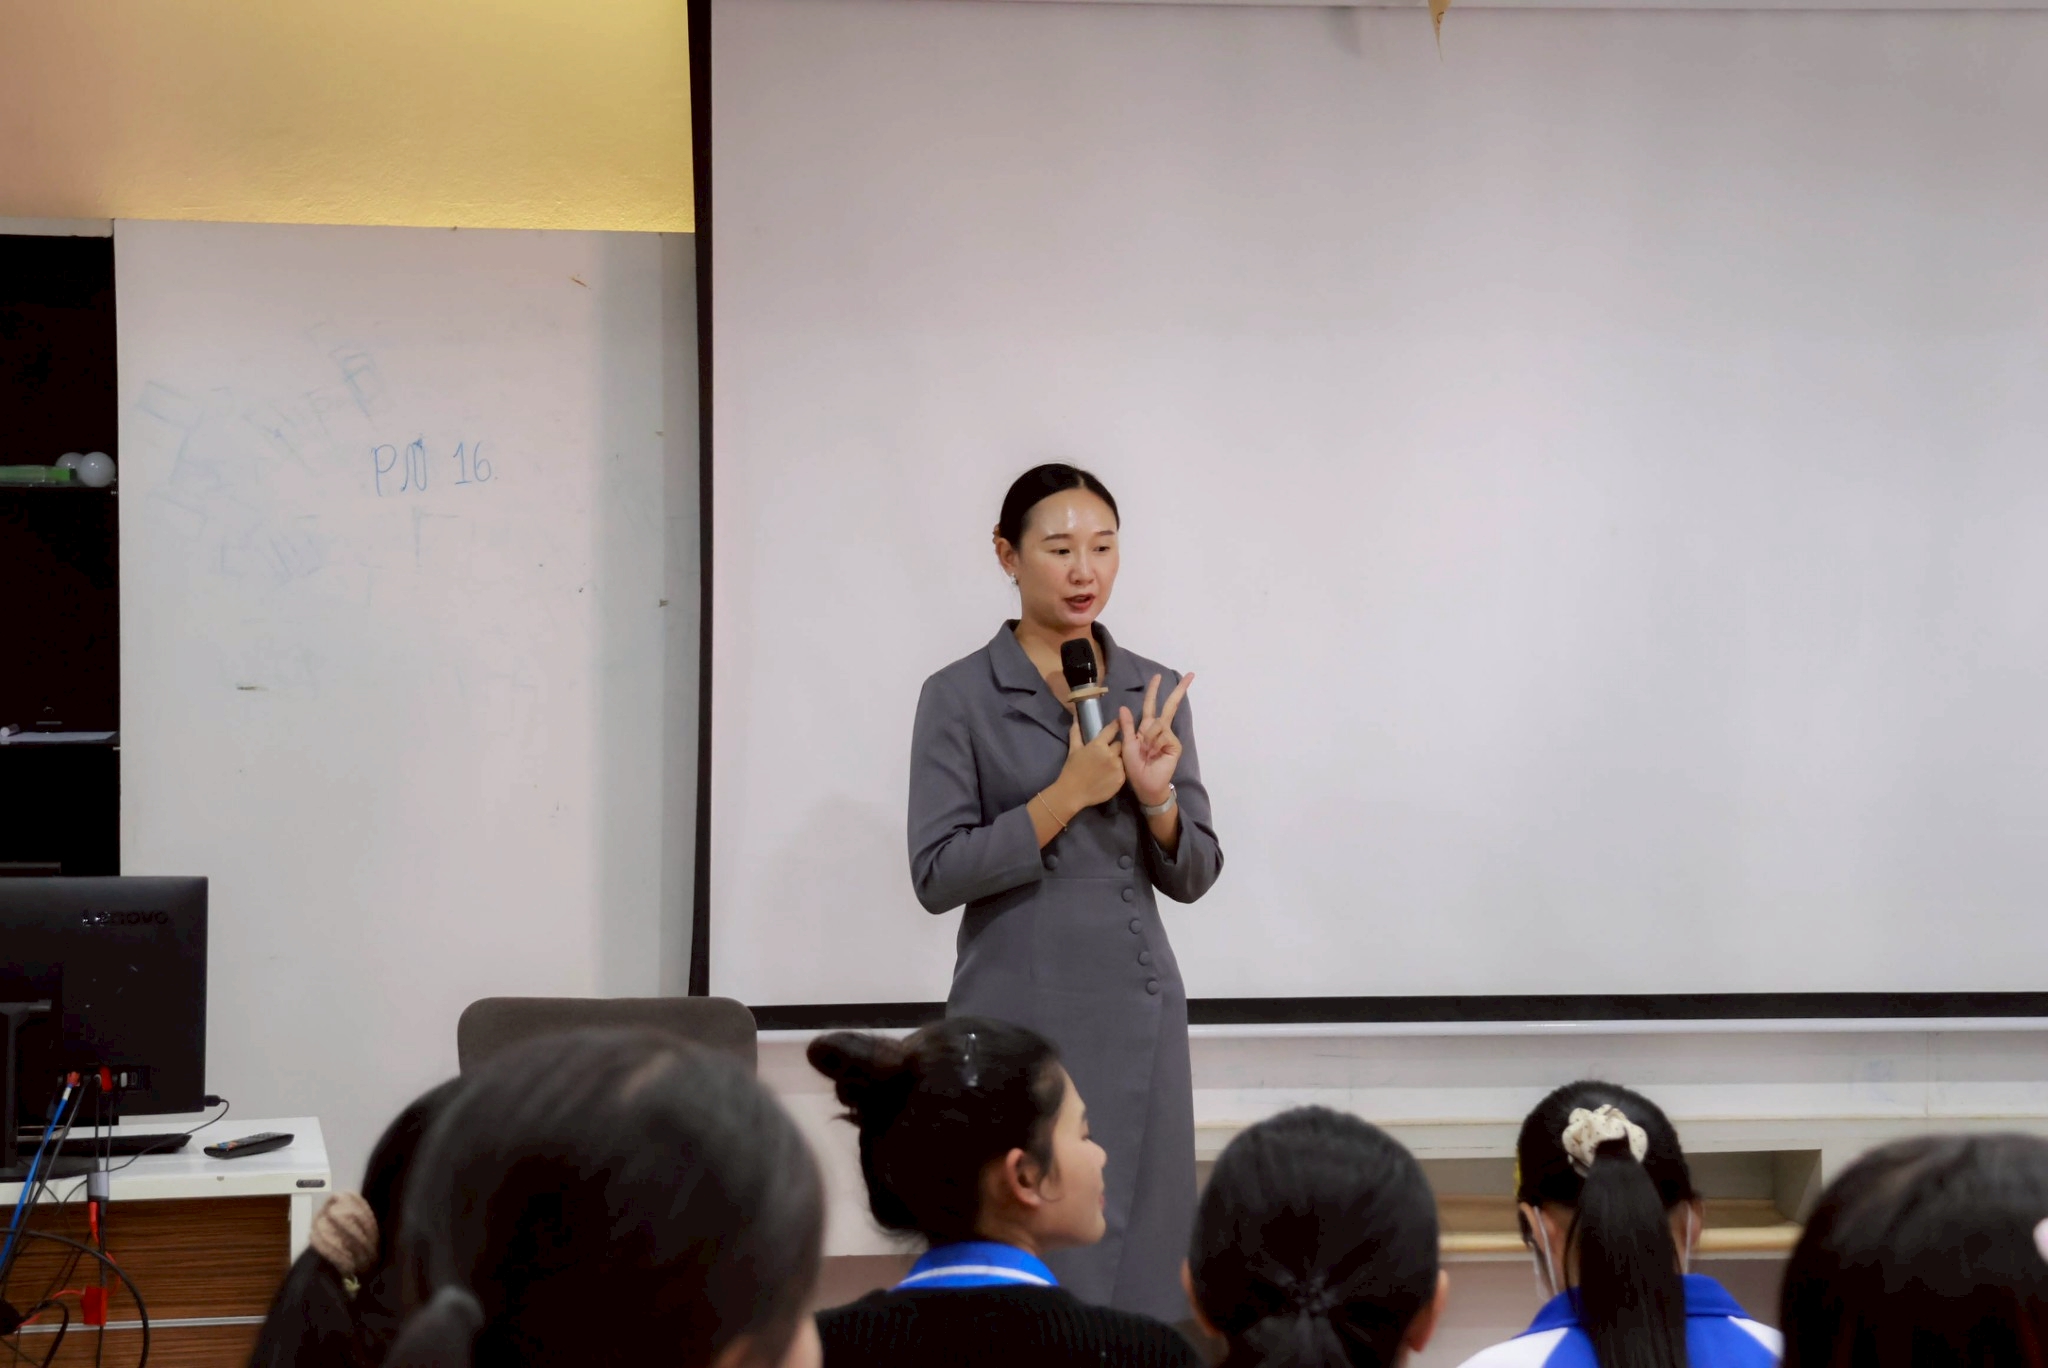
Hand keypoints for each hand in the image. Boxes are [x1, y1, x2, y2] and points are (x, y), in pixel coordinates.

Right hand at [1052, 717, 1124, 810]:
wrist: (1073, 793)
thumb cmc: (1072, 770)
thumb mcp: (1073, 749)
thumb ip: (1076, 733)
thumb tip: (1077, 719)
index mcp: (1098, 745)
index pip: (1112, 729)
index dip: (1116, 725)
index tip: (1119, 724)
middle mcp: (1111, 754)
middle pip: (1120, 744)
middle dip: (1115, 747)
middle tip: (1107, 753)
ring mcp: (1117, 768)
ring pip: (1122, 758)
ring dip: (1117, 760)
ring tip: (1107, 766)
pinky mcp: (1121, 779)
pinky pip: (1123, 771)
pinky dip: (1118, 771)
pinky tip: (1109, 776)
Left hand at [1121, 672, 1191, 806]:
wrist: (1145, 784)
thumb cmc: (1135, 767)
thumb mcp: (1127, 744)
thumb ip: (1127, 726)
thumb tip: (1124, 707)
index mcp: (1146, 728)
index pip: (1151, 705)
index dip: (1154, 690)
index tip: (1159, 676)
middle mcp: (1159, 729)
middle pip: (1169, 706)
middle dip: (1179, 690)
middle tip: (1190, 675)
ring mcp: (1169, 737)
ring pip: (1158, 724)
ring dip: (1148, 737)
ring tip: (1146, 751)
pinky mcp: (1175, 744)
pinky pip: (1163, 735)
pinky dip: (1155, 744)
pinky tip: (1154, 754)